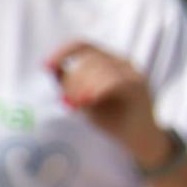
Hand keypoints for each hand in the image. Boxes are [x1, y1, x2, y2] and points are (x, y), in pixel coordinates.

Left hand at [47, 41, 169, 166]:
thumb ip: (71, 84)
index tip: (46, 66)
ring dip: (82, 88)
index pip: (83, 46)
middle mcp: (123, 62)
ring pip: (100, 70)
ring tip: (77, 106)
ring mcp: (133, 73)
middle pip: (88, 61)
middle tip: (67, 102)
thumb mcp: (85, 99)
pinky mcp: (139, 86)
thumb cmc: (113, 120)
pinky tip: (87, 101)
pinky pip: (114, 81)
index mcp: (110, 61)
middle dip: (72, 81)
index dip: (63, 53)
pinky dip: (97, 90)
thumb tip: (52, 68)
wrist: (140, 141)